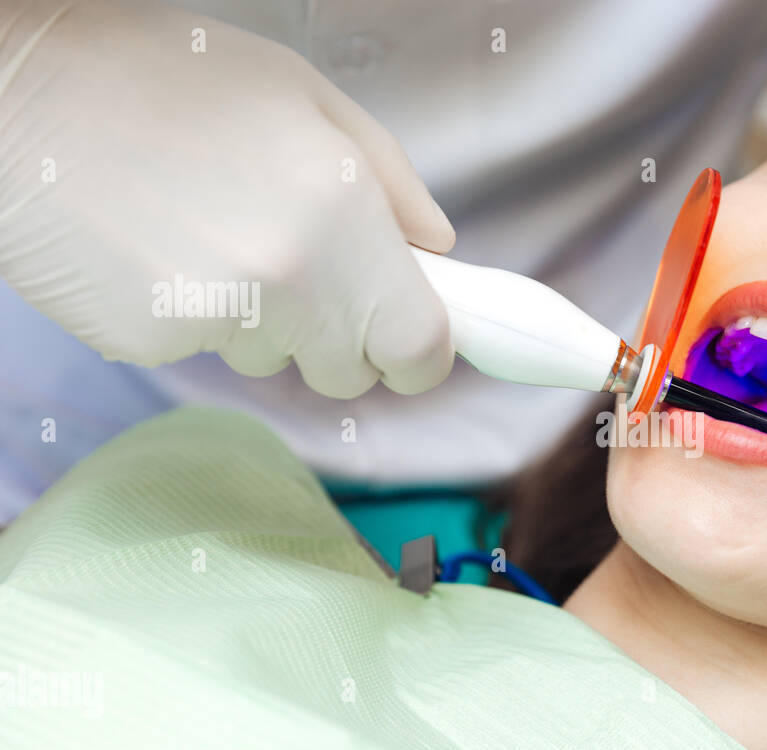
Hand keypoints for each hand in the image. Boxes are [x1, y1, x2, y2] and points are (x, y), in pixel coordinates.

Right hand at [0, 0, 453, 397]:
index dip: (422, 353)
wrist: (19, 85)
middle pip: (349, 373)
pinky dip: (192, 317)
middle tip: (306, 268)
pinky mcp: (145, 343)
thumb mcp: (304, 96)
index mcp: (344, 221)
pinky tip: (159, 247)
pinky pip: (202, 351)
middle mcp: (288, 284)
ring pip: (273, 361)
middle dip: (341, 336)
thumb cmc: (166, 73)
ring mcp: (213, 321)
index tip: (410, 336)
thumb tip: (438, 251)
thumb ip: (392, 182)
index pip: (420, 350)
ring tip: (211, 231)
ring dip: (264, 322)